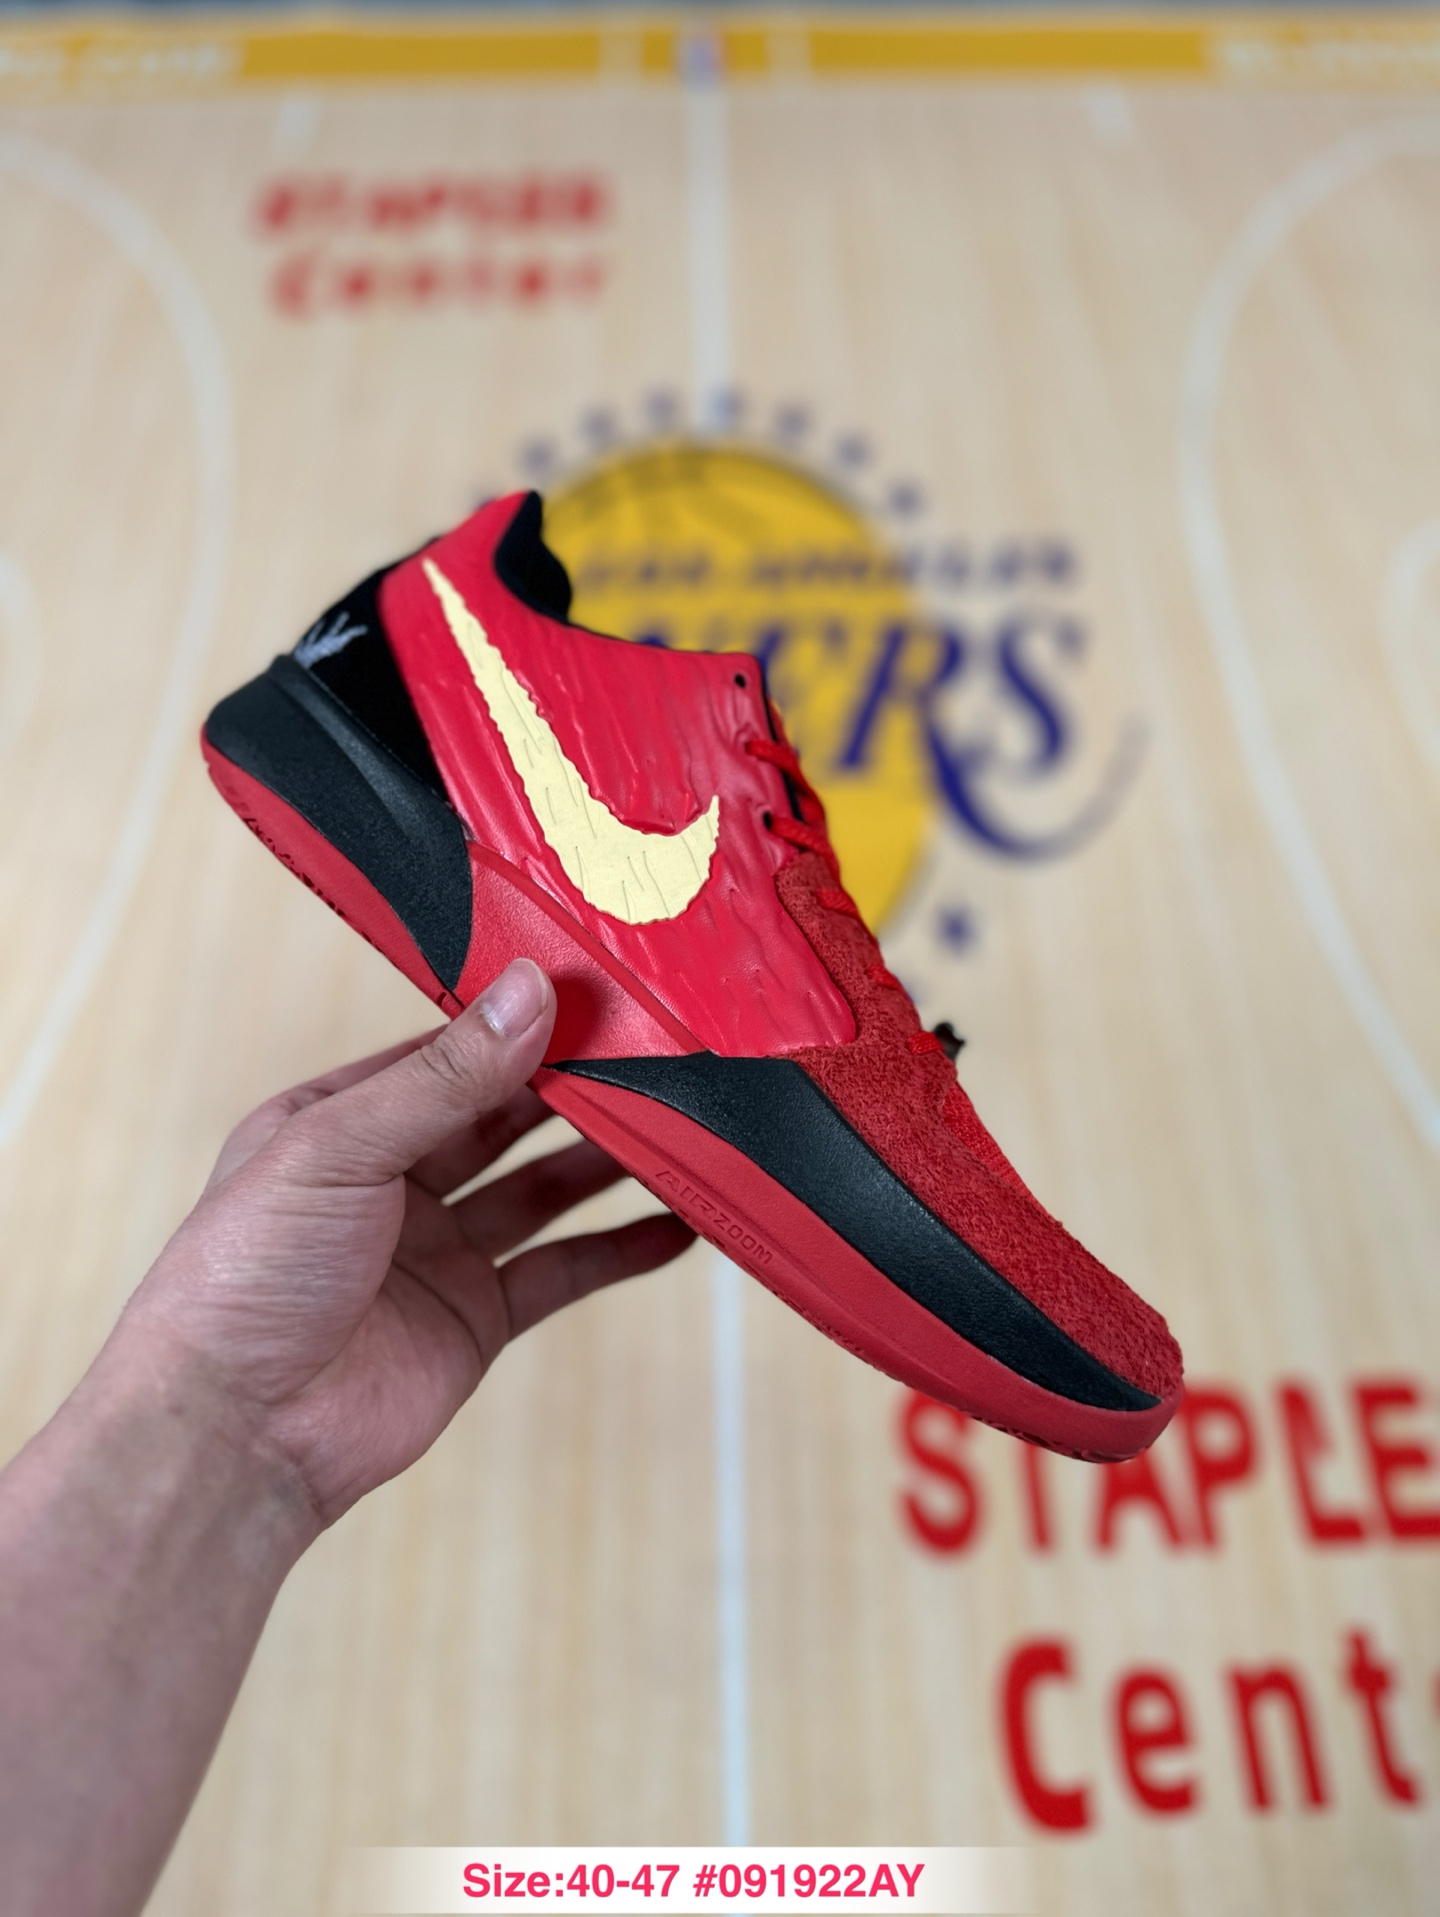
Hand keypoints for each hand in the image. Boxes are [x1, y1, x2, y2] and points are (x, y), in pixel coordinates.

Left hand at [120, 958, 693, 1528]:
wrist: (236, 1436)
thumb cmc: (247, 1277)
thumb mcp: (340, 1148)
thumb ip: (445, 1076)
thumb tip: (529, 991)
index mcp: (339, 1121)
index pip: (445, 1052)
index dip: (516, 1023)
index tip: (596, 990)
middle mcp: (391, 1180)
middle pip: (502, 1115)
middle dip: (572, 1085)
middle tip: (655, 1050)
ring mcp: (436, 1252)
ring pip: (540, 1188)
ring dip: (604, 1160)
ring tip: (680, 1126)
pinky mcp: (474, 1319)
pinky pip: (560, 1272)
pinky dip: (618, 1250)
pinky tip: (675, 1227)